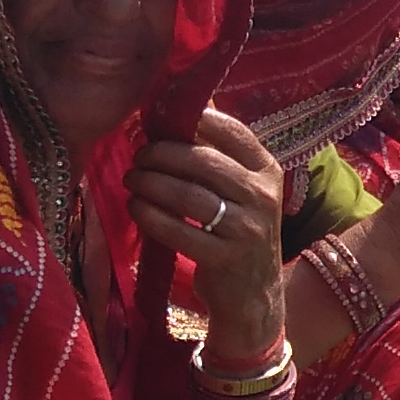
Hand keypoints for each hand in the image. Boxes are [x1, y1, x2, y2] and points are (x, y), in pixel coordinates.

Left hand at [127, 110, 286, 363]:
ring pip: (188, 195)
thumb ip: (220, 153)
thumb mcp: (243, 191)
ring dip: (150, 184)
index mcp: (269, 171)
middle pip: (203, 162)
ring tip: (131, 180)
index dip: (193, 121)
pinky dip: (150, 216)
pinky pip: (178, 230)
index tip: (160, 121)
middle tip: (137, 156)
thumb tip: (187, 104)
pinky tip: (137, 209)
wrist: (253, 295)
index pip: (232, 132)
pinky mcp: (225, 258)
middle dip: (161, 154)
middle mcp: (263, 196)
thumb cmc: (238, 232)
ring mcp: (247, 228)